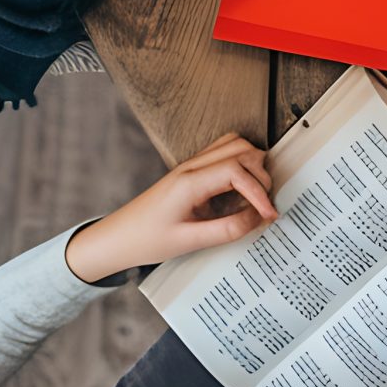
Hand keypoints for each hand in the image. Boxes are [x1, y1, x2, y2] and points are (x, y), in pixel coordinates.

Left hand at [62, 134, 276, 282]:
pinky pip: (223, 153)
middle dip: (261, 175)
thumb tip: (258, 219)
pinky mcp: (191, 171)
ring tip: (256, 194)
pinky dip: (240, 165)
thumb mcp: (189, 242)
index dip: (259, 191)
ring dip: (252, 165)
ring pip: (234, 144)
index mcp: (189, 182)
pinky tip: (241, 189)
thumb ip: (228, 229)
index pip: (237, 170)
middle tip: (264, 205)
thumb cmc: (146, 240)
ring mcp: (190, 165)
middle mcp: (191, 167)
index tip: (269, 214)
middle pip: (241, 149)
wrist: (116, 238)